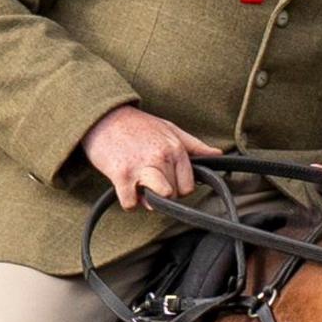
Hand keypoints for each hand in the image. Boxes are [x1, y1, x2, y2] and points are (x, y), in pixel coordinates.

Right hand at [80, 106, 216, 208]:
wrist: (103, 118)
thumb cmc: (137, 125)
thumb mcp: (169, 129)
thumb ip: (194, 146)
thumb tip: (218, 155)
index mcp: (175, 148)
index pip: (188, 186)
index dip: (178, 187)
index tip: (166, 180)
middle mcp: (161, 158)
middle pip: (173, 195)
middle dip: (161, 192)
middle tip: (149, 180)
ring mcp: (141, 167)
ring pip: (158, 200)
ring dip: (148, 199)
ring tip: (140, 187)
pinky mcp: (121, 175)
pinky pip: (132, 204)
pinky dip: (128, 201)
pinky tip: (126, 188)